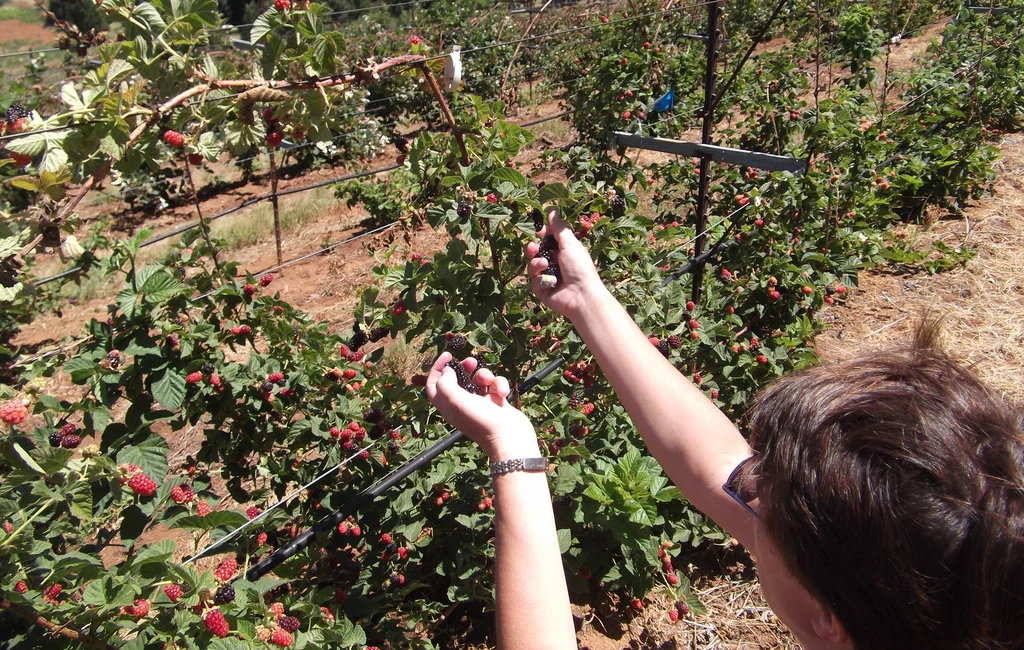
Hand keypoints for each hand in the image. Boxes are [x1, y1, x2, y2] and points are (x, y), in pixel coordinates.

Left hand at [424, 352, 538, 460]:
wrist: (509, 438)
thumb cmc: (480, 420)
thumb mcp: (456, 401)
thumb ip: (446, 383)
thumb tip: (448, 370)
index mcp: (447, 405)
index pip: (434, 385)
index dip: (437, 369)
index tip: (447, 355)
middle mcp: (462, 404)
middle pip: (457, 378)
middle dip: (464, 367)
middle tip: (471, 361)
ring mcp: (480, 403)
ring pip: (479, 379)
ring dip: (485, 376)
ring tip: (489, 382)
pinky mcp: (496, 402)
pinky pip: (495, 385)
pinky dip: (499, 384)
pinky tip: (502, 393)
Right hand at [525, 209, 606, 320]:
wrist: (581, 295)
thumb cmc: (579, 267)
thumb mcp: (570, 243)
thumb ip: (559, 228)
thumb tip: (551, 210)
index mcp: (562, 251)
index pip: (546, 239)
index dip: (540, 235)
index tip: (538, 232)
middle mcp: (554, 263)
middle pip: (535, 252)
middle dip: (531, 249)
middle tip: (532, 248)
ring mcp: (547, 277)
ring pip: (532, 266)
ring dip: (536, 264)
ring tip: (545, 265)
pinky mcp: (542, 290)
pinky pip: (534, 282)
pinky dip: (541, 280)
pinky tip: (552, 282)